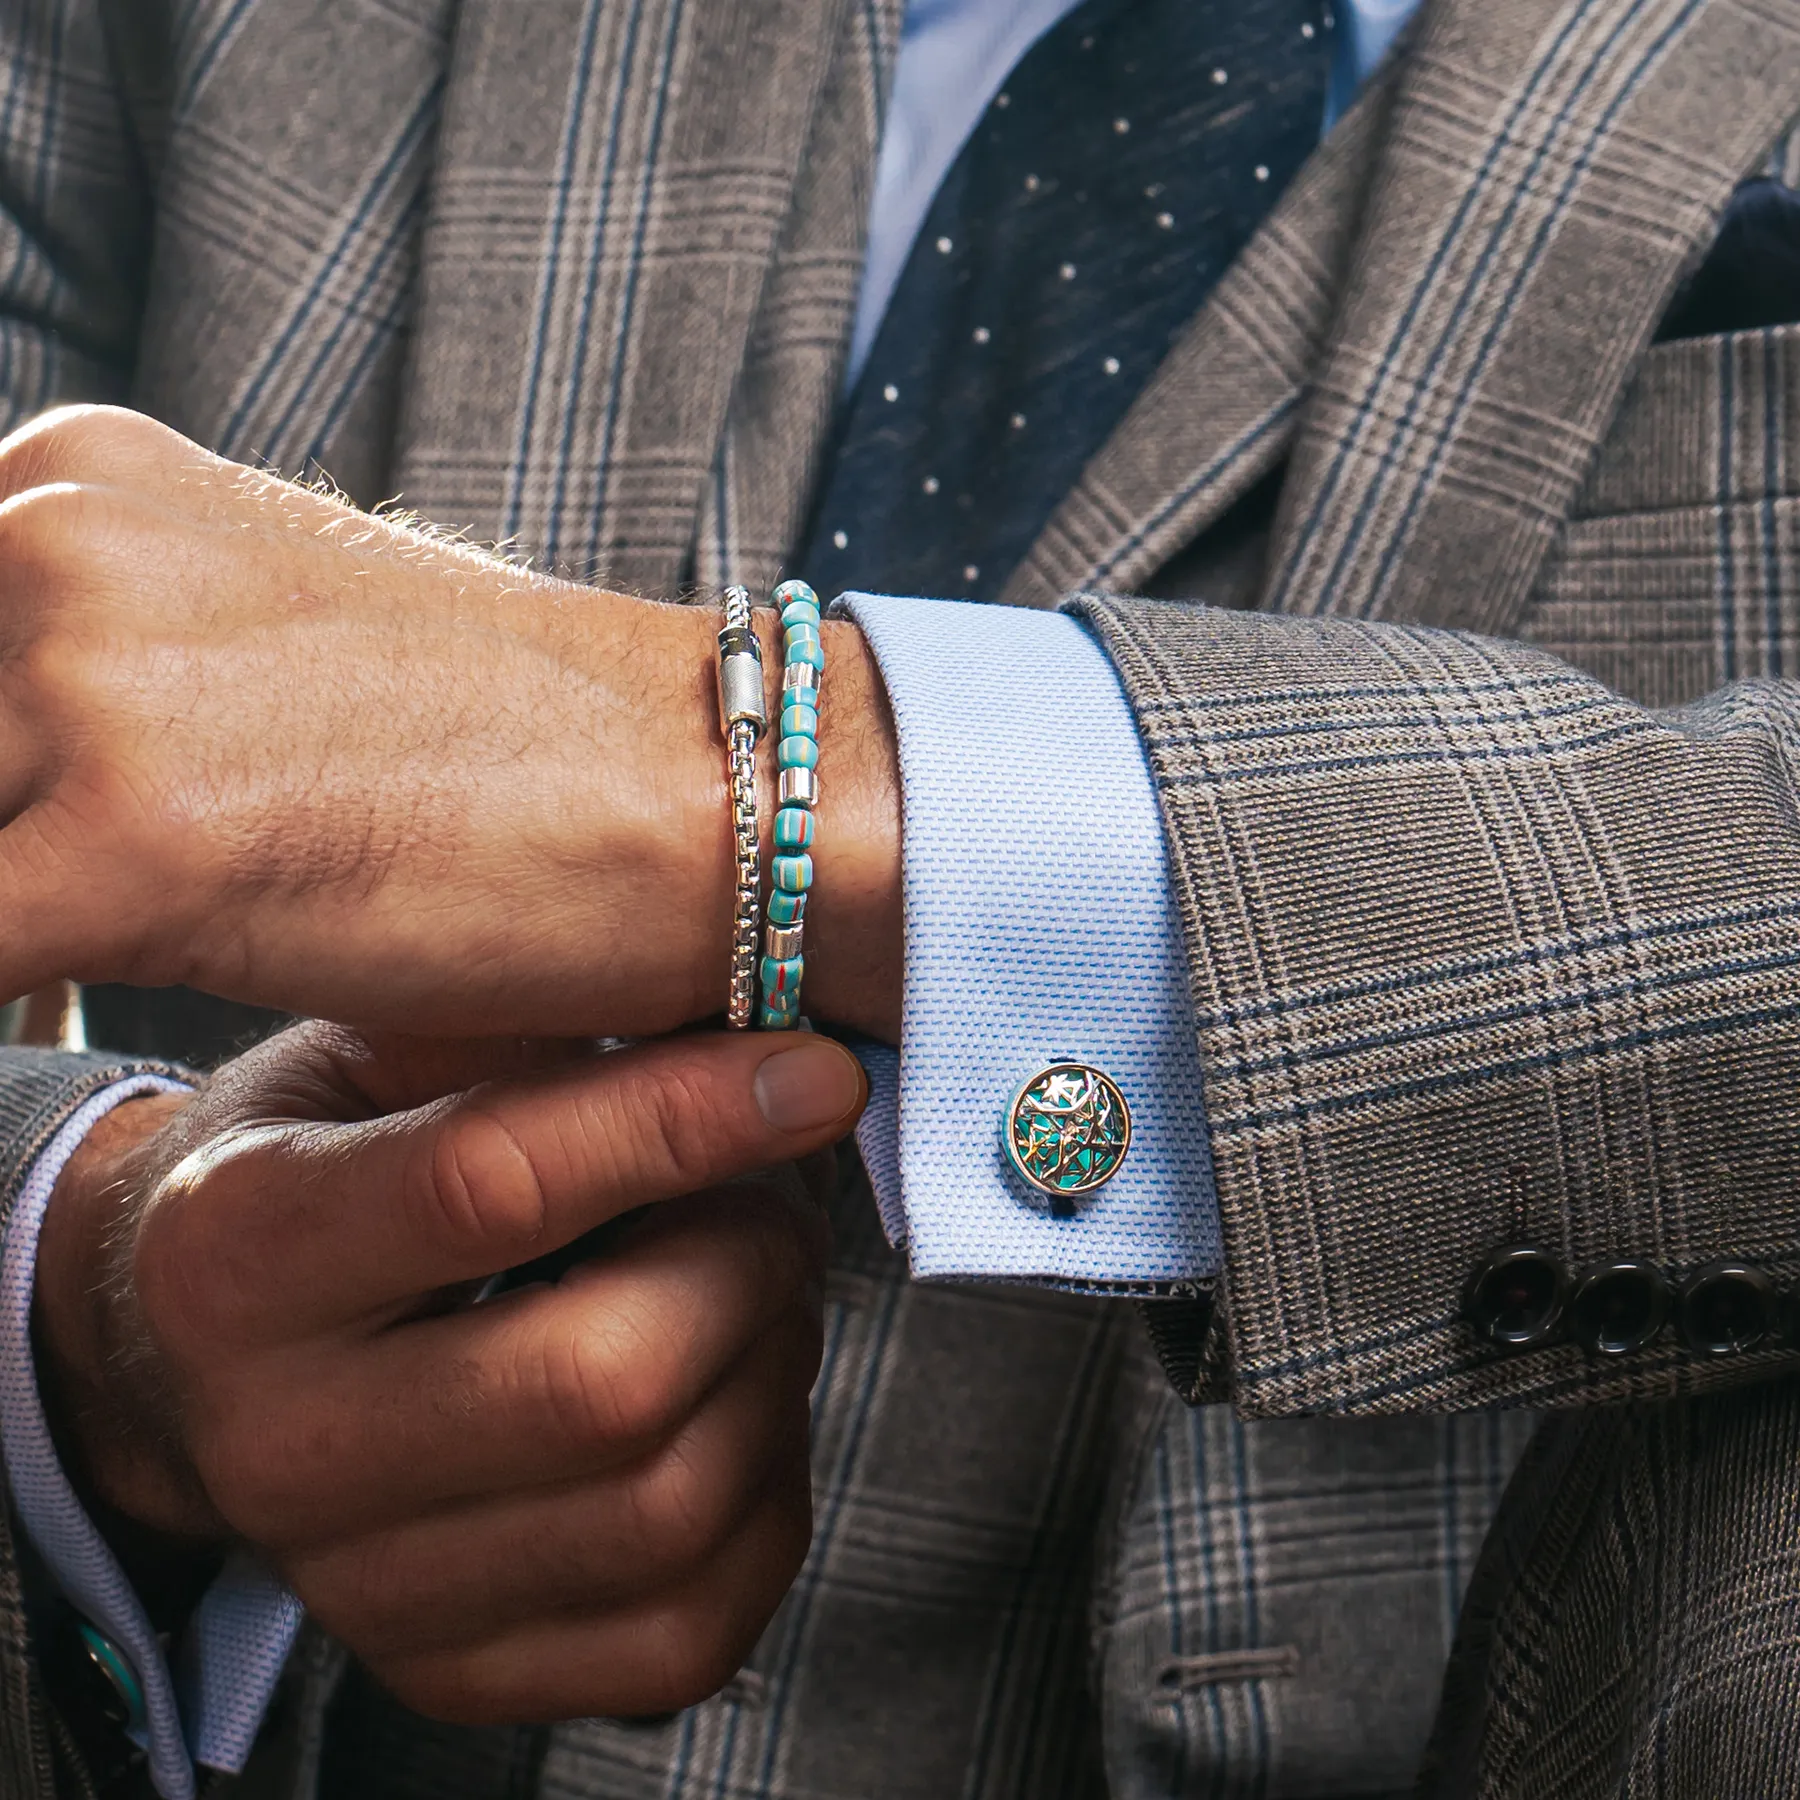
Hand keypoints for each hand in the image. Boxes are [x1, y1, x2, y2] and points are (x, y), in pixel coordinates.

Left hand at [0, 405, 901, 1039]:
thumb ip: (110, 685)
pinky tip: (77, 1022)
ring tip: (95, 971)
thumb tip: (17, 798)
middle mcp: (62, 537)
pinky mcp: (144, 837)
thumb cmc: (531, 754)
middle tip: (60, 934)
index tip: (18, 882)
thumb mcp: (271, 664)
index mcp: (79, 484)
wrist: (721, 787)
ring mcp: (97, 674)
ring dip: (3, 927)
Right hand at [34, 1021, 867, 1720]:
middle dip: (747, 1268)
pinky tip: (736, 1410)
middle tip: (773, 1201)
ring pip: (667, 1511)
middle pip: (604, 1385)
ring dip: (770, 1377)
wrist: (184, 1355)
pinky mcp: (450, 1670)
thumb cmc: (313, 1165)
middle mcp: (279, 1449)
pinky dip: (764, 1505)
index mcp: (240, 1258)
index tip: (812, 1076)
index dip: (683, 1121)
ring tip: (755, 1294)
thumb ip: (526, 1022)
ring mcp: (361, 1590)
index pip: (491, 1189)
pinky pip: (686, 1627)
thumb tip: (743, 1020)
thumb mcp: (372, 1052)